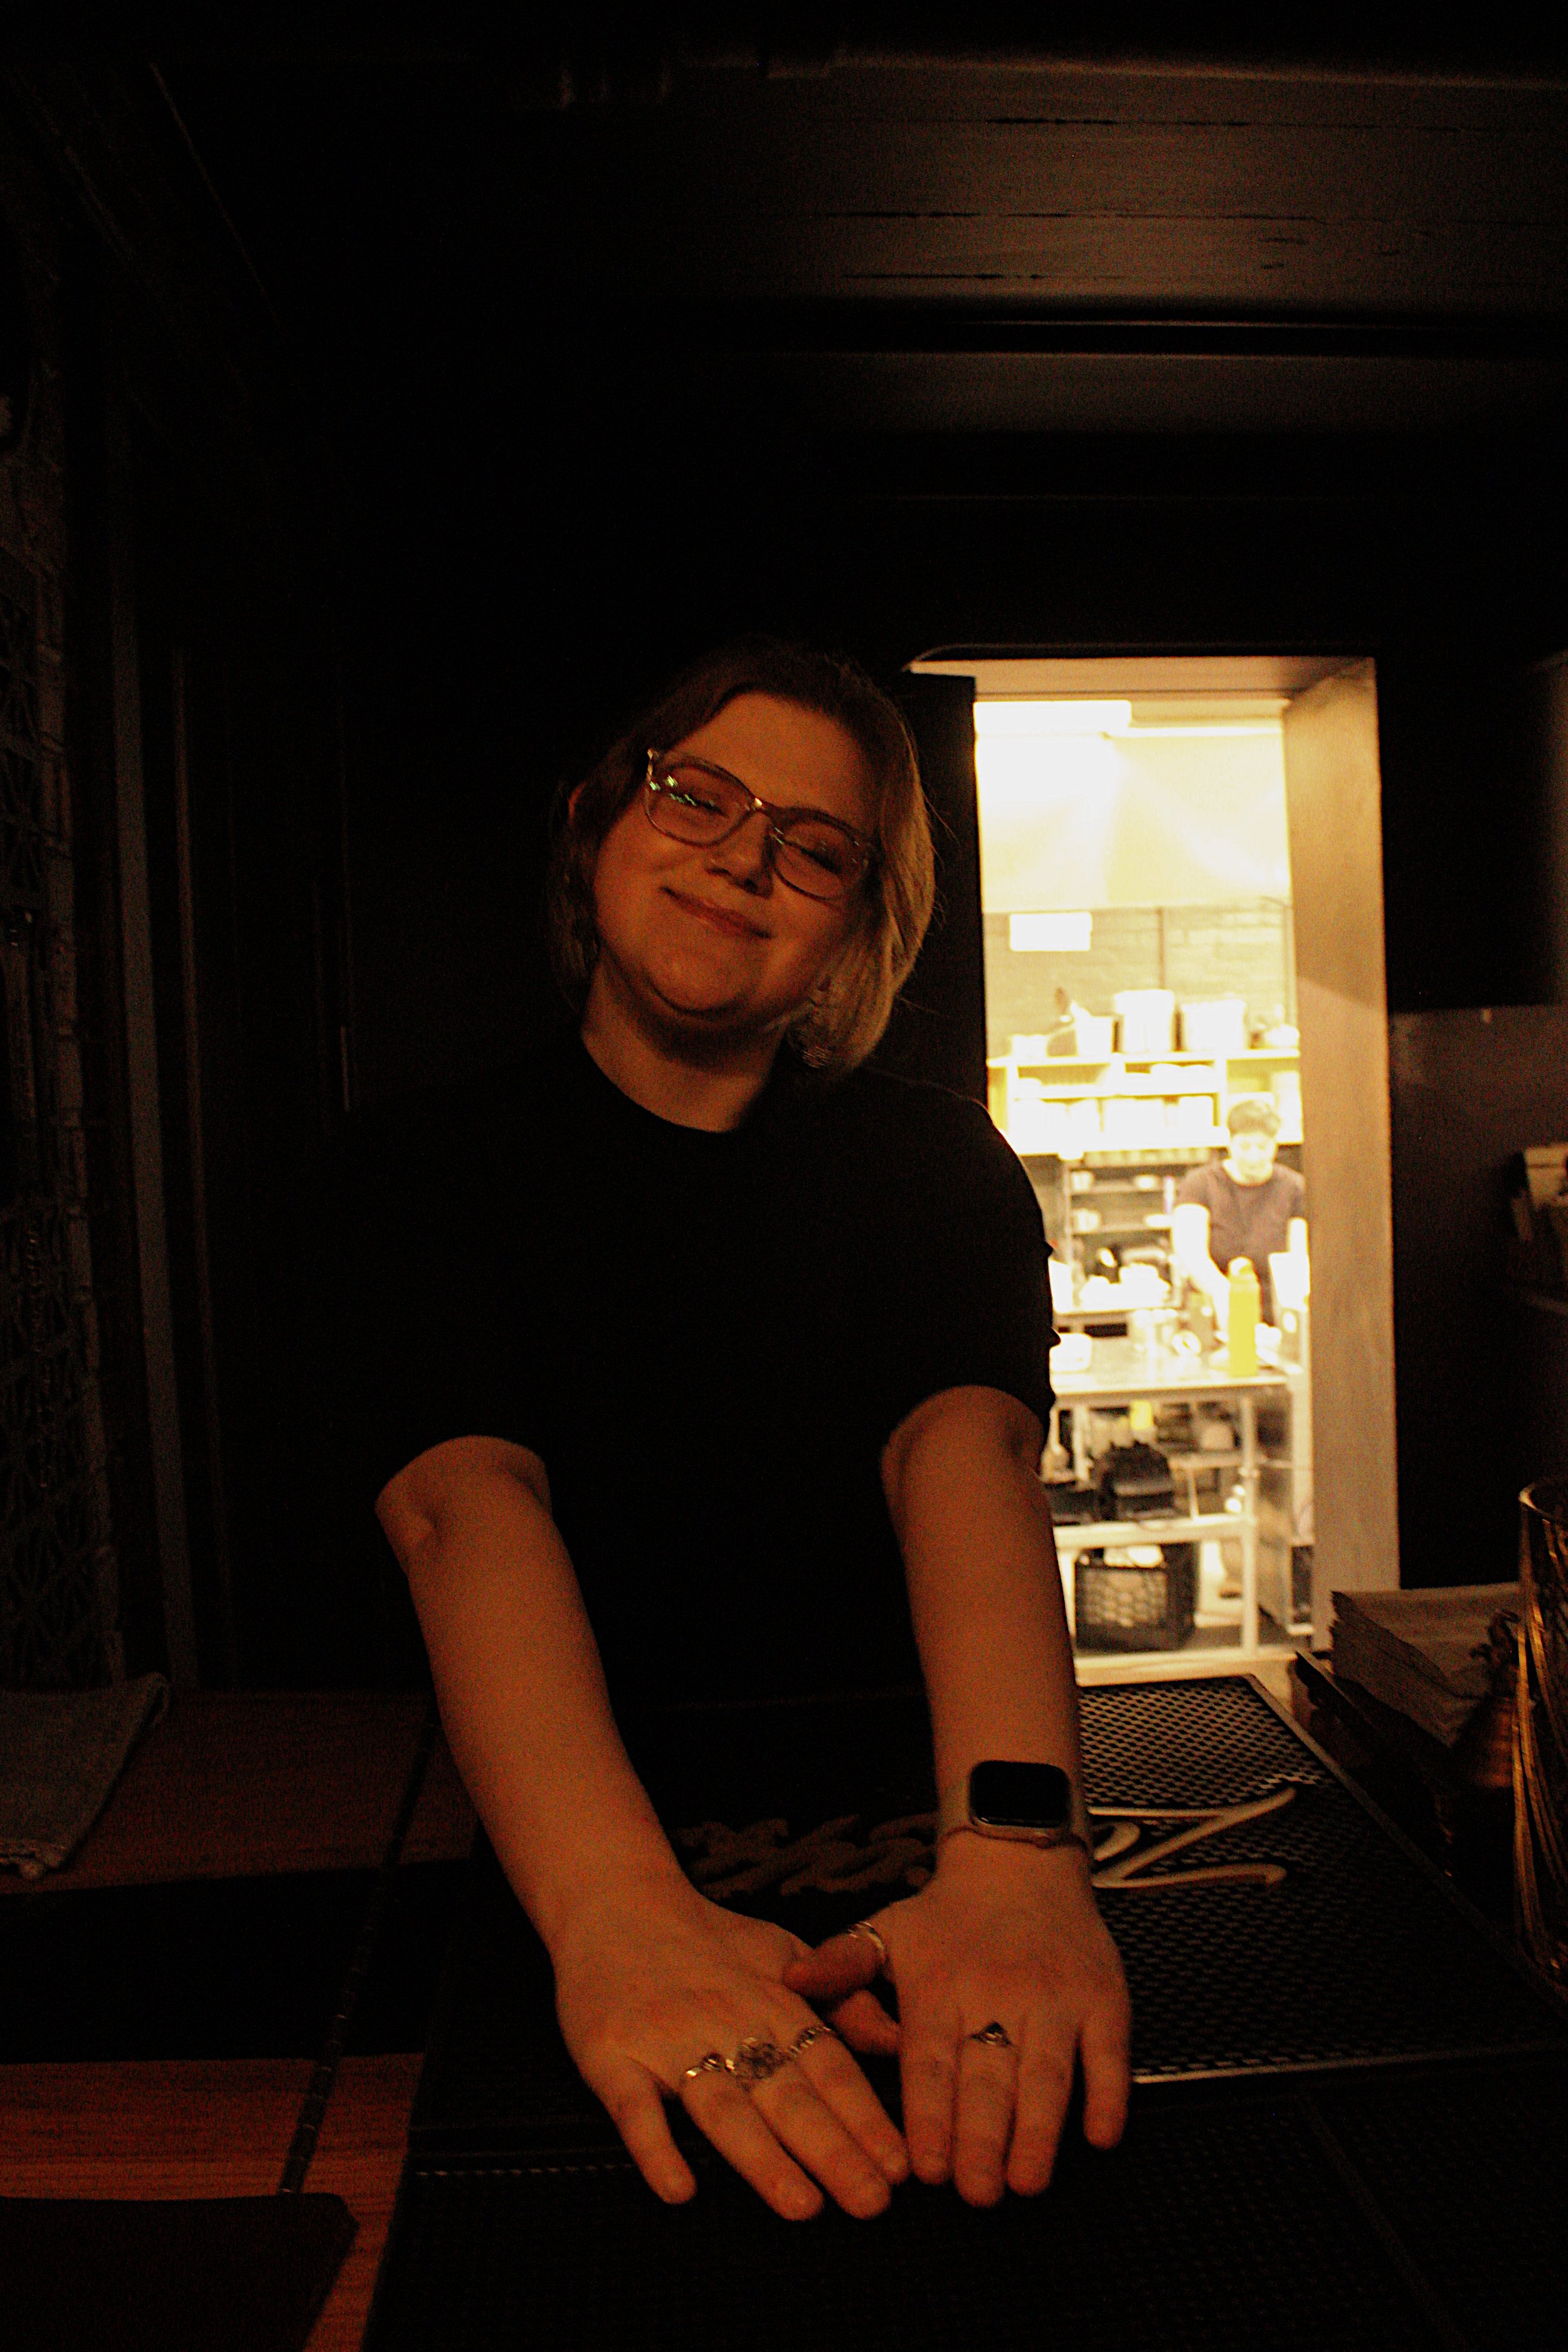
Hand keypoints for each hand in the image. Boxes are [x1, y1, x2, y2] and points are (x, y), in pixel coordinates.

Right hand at [550, 1882, 909, 2219]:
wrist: (612, 1901)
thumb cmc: (706, 1939)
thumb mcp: (781, 1951)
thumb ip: (840, 1998)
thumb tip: (898, 2039)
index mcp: (773, 2002)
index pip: (829, 2067)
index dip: (866, 2118)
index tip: (899, 2168)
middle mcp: (727, 2022)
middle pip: (786, 2095)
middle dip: (833, 2152)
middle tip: (872, 2203)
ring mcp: (667, 2041)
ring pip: (722, 2107)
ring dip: (763, 2159)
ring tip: (803, 2206)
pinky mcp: (612, 2055)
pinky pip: (633, 2108)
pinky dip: (656, 2149)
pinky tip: (679, 2189)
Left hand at [784, 1836, 1130, 2205]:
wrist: (1021, 1860)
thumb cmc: (947, 1914)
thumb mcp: (886, 1930)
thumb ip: (841, 1965)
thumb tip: (791, 1982)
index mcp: (939, 1986)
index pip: (931, 2061)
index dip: (930, 2116)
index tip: (924, 2168)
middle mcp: (997, 1993)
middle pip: (989, 2076)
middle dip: (982, 2139)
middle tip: (976, 2193)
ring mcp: (1055, 1998)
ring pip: (1048, 2071)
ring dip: (1038, 2129)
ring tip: (1026, 2182)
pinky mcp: (1103, 1999)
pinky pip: (1109, 2053)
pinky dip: (1107, 2095)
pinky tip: (1099, 2136)